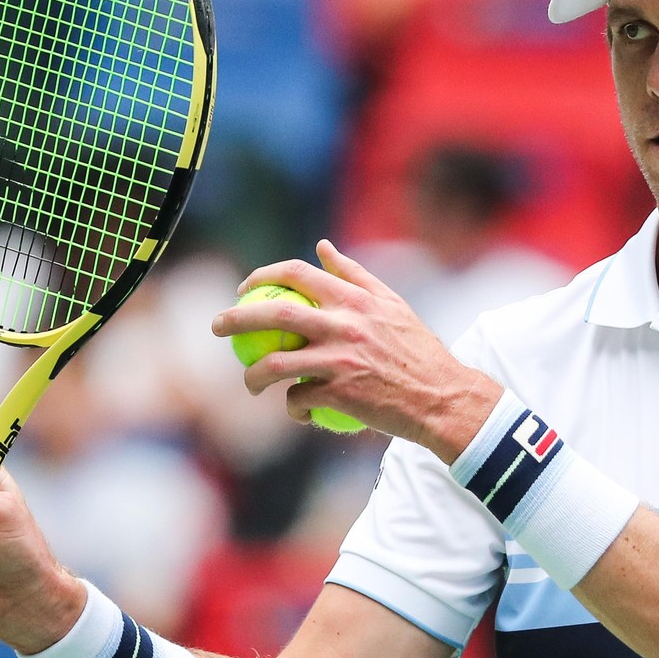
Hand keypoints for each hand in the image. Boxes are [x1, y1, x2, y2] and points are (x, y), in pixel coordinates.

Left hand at [210, 240, 501, 463]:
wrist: (442, 397)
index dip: (263, 277)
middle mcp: (345, 326)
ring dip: (253, 375)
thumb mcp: (391, 304)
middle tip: (216, 327)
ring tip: (249, 382)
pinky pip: (299, 400)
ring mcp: (341, 362)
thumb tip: (322, 246)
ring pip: (276, 365)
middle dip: (236, 318)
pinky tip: (298, 411)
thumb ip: (354, 274)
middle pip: (275, 316)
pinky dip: (293, 408)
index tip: (244, 288)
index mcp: (355, 300)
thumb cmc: (416, 350)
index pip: (298, 275)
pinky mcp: (341, 396)